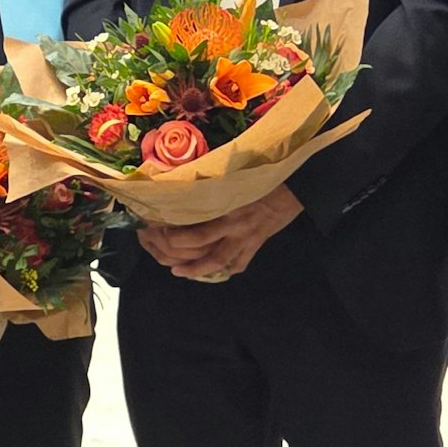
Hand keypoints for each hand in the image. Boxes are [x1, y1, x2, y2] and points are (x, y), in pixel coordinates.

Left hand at [136, 185, 302, 280]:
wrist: (295, 184)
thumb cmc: (261, 173)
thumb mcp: (231, 175)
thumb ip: (208, 186)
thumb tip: (178, 188)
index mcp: (222, 202)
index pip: (188, 224)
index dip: (167, 231)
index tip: (152, 226)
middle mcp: (231, 224)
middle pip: (195, 244)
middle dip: (172, 249)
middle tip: (156, 246)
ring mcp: (245, 237)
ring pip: (214, 260)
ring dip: (194, 269)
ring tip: (177, 271)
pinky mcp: (257, 244)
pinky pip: (239, 263)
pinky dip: (225, 270)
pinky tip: (212, 273)